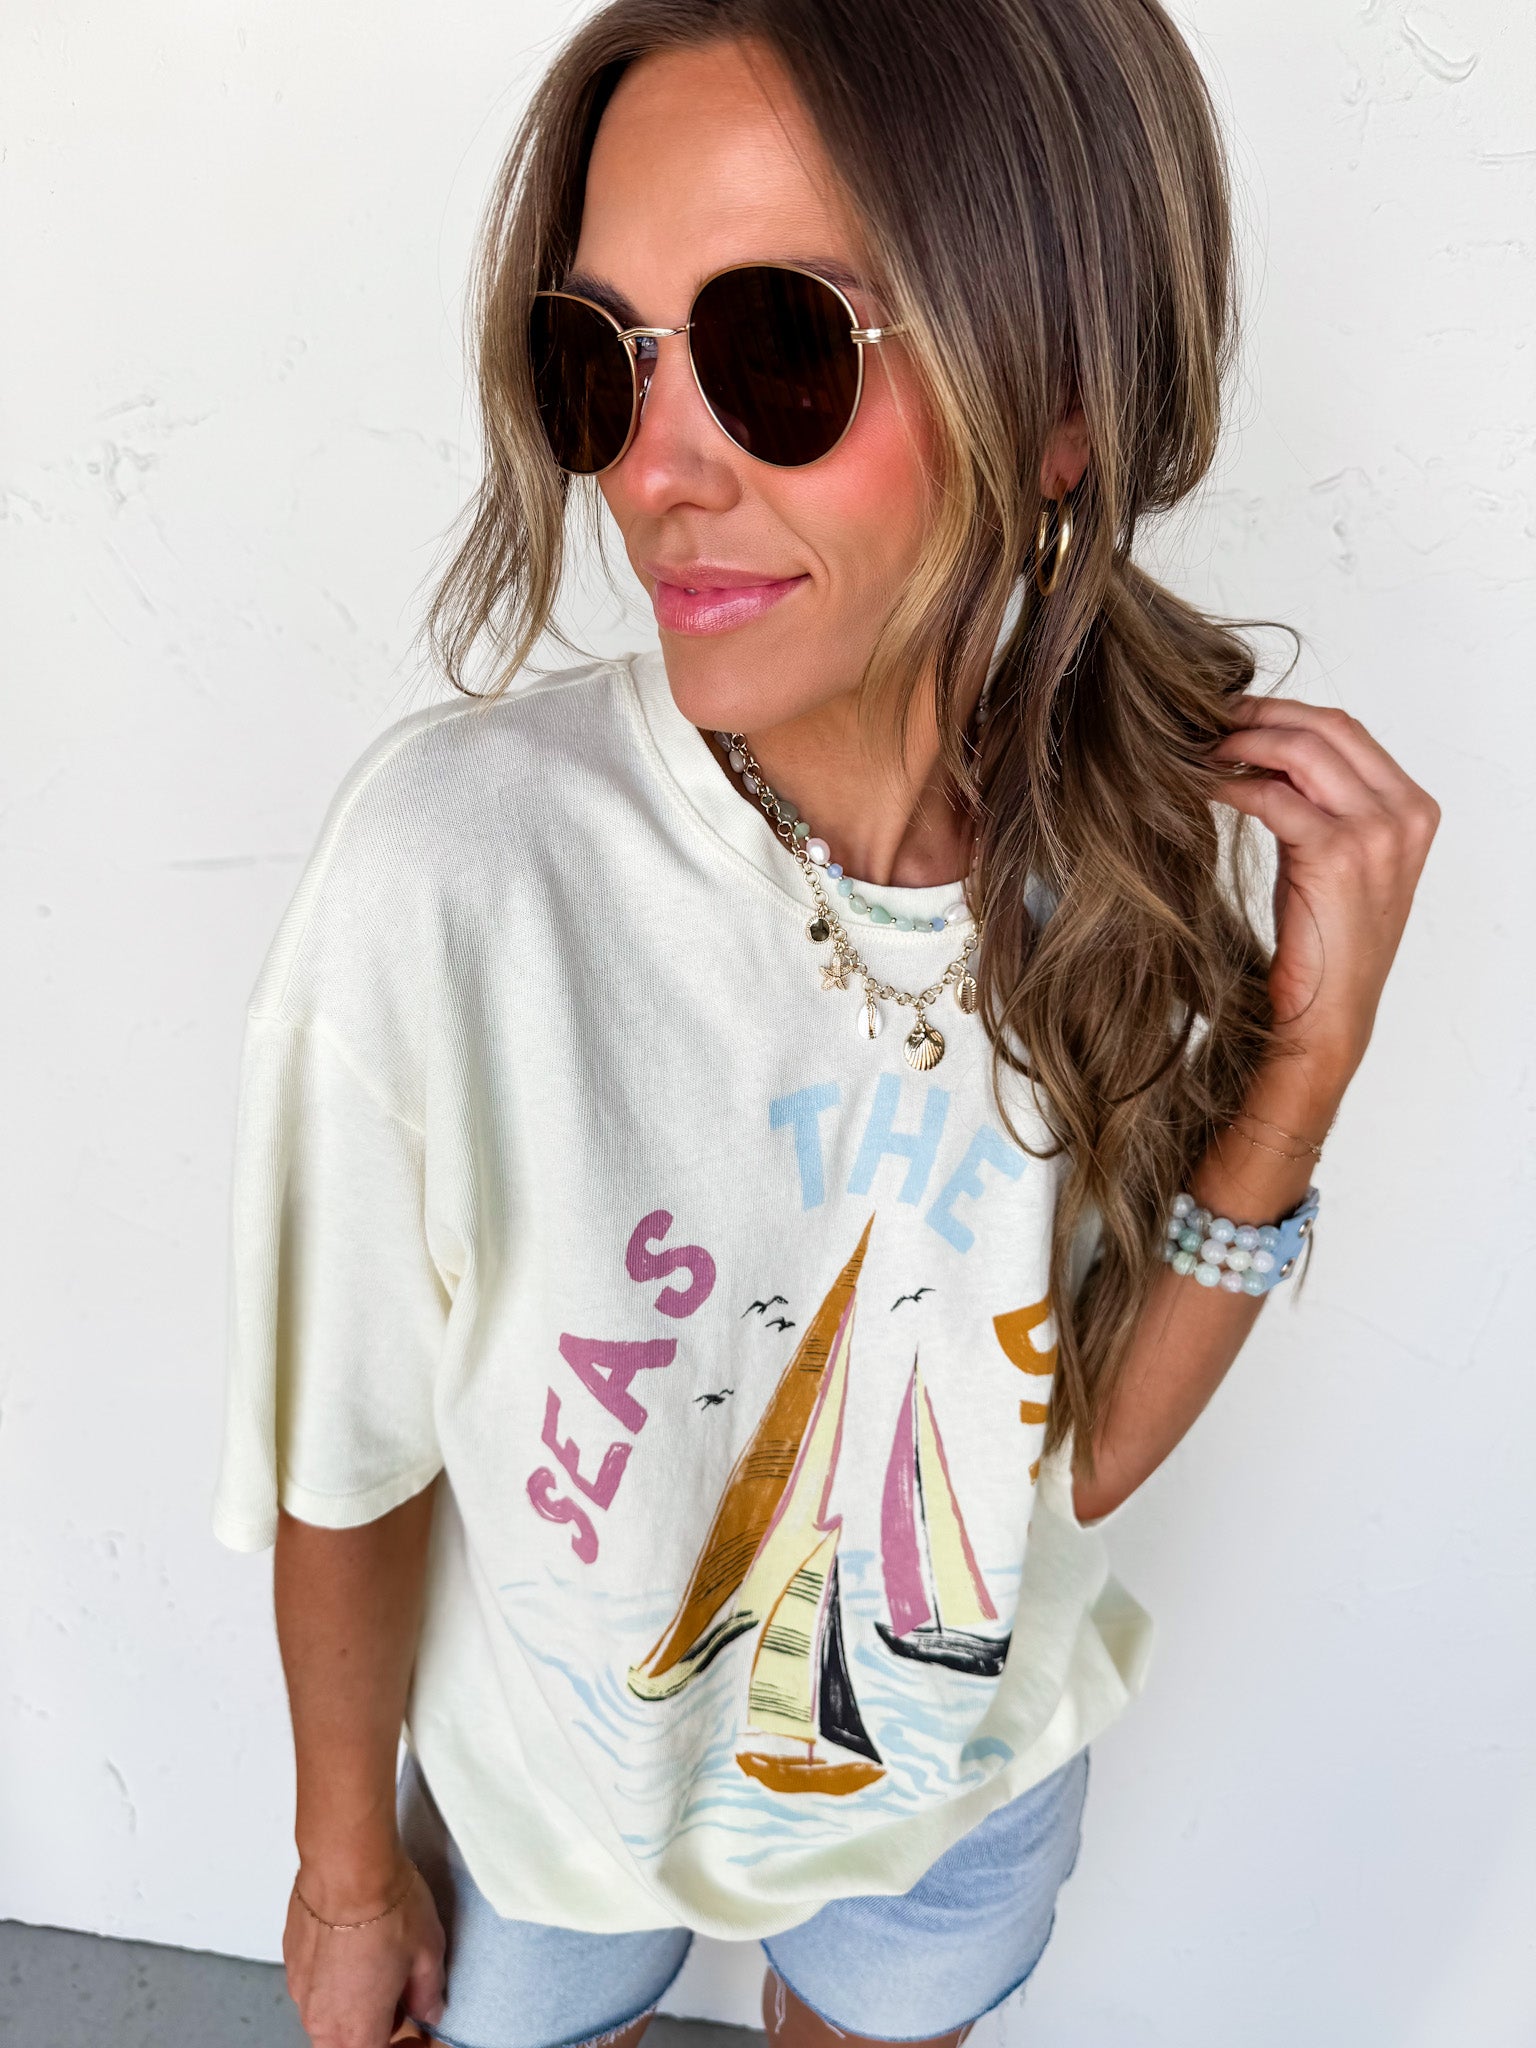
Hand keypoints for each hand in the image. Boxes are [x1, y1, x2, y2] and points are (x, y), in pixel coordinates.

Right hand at [283, 1858, 446, 2047]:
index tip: (415, 2034)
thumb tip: (428, 2010)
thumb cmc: (387, 1906)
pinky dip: (334, 1978)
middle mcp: (322, 2019)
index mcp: (357, 2029)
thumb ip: (428, 1994)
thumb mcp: (428, 1954)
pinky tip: (355, 1945)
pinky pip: (314, 1985)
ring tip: (378, 1965)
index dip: (402, 2046)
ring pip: (328, 2017)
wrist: (347, 1863)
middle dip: (376, 2029)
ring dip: (353, 2004)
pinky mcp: (291, 1961)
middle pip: (348, 2044)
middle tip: (399, 1998)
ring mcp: (301, 1991)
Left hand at [1210, 698, 1439, 1099]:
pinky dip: (1231, 784)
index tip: (1236, 713)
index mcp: (1413, 809)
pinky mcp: (1337, 853)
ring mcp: (1377, 832)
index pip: (1347, 730)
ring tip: (1199, 750)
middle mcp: (1404, 814)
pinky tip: (1201, 787)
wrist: (1329, 1013)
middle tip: (1207, 719)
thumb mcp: (1334, 858)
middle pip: (1326, 728)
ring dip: (1241, 743)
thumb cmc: (1326, 941)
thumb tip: (1264, 750)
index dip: (1285, 712)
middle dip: (1260, 715)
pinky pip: (1272, 795)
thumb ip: (1320, 803)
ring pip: (1300, 750)